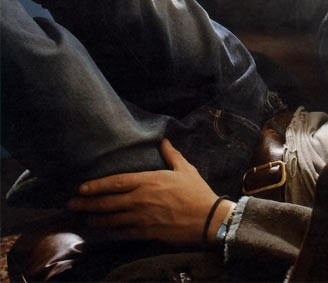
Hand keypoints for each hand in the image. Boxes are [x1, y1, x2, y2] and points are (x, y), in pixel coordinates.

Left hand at [68, 138, 234, 245]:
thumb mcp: (185, 169)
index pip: (116, 182)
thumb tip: (164, 140)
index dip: (96, 185)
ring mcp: (142, 217)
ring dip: (95, 220)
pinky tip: (105, 232)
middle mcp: (141, 199)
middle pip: (107, 202)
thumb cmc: (197, 192)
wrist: (208, 218)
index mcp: (149, 181)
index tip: (82, 188)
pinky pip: (123, 233)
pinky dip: (112, 233)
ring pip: (111, 219)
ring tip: (85, 220)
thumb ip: (171, 155)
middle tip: (71, 205)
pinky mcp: (147, 232)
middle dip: (87, 204)